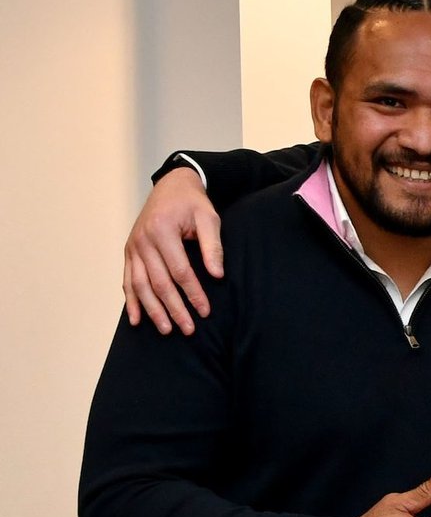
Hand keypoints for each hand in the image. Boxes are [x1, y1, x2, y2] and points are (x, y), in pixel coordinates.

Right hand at [123, 166, 222, 333]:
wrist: (171, 186)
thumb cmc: (192, 203)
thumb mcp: (209, 218)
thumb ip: (213, 246)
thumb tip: (217, 275)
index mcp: (162, 230)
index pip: (179, 270)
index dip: (193, 293)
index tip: (205, 311)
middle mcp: (142, 240)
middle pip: (158, 282)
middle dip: (173, 308)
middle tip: (188, 329)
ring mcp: (133, 247)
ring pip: (140, 285)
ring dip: (152, 310)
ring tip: (166, 330)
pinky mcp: (129, 251)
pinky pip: (127, 279)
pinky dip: (131, 301)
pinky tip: (136, 319)